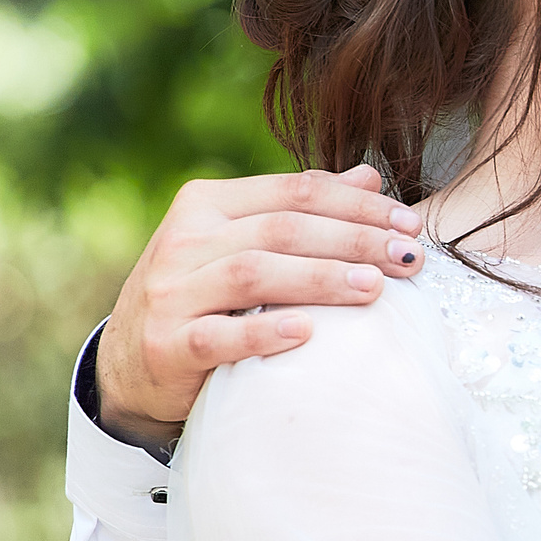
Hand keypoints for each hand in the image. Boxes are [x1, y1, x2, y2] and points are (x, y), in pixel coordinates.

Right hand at [95, 164, 425, 447]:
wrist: (130, 363)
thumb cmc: (204, 294)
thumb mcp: (242, 242)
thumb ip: (299, 210)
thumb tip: (368, 176)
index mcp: (206, 204)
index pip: (295, 192)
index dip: (358, 204)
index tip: (409, 223)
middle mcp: (183, 241)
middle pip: (282, 229)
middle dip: (354, 239)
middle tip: (407, 257)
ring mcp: (170, 293)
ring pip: (253, 274)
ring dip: (320, 278)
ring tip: (374, 288)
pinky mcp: (166, 345)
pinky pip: (217, 336)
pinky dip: (263, 333)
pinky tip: (308, 332)